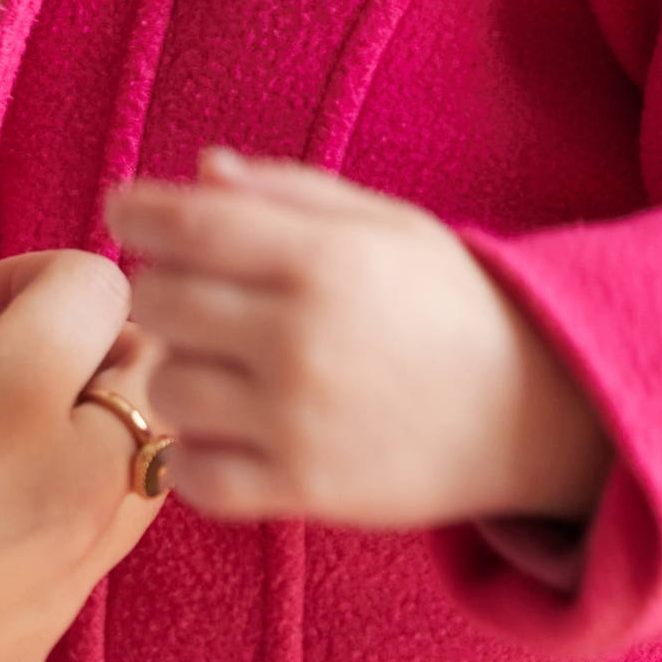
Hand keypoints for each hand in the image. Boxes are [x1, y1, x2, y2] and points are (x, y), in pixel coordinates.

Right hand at [0, 251, 166, 661]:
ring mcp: (64, 574)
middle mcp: (66, 483)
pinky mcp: (41, 642)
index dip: (33, 276)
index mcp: (10, 398)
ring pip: (138, 470)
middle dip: (84, 349)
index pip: (97, 289)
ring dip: (87, 434)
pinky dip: (57, 516)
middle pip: (149, 377)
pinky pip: (88, 552)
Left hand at [105, 149, 610, 529]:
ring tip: (220, 362)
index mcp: (323, 257)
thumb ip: (286, 193)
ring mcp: (298, 420)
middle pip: (158, 302)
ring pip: (166, 387)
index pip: (188, 224)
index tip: (124, 210)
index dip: (138, 212)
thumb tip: (198, 170)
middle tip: (190, 292)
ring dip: (177, 370)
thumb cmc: (449, 303)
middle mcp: (301, 337)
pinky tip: (227, 428)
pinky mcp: (302, 491)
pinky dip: (193, 453)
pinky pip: (192, 474)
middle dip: (160, 288)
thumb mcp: (382, 224)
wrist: (536, 410)